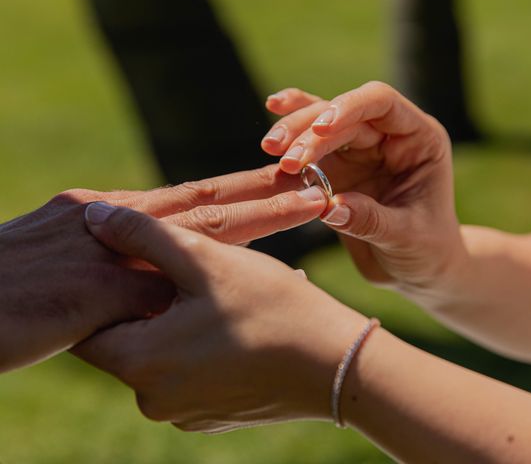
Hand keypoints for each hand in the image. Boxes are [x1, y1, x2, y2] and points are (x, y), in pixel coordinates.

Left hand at [74, 205, 366, 432]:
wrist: (337, 364)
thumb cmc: (272, 308)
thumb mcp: (206, 259)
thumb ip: (144, 234)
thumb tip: (94, 216)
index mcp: (140, 363)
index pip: (91, 321)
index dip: (109, 285)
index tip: (137, 261)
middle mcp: (153, 399)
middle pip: (129, 336)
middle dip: (150, 300)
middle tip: (188, 272)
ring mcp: (184, 413)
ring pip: (163, 353)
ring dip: (179, 321)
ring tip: (220, 295)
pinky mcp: (212, 416)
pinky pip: (190, 372)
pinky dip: (202, 346)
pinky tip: (237, 323)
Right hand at [262, 83, 465, 295]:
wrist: (419, 269)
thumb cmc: (427, 251)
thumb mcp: (406, 238)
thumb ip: (370, 220)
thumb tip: (329, 206)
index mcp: (419, 140)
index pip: (382, 104)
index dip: (349, 106)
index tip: (321, 128)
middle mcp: (389, 137)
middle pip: (344, 115)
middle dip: (312, 131)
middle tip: (285, 159)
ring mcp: (362, 150)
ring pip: (322, 125)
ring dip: (295, 132)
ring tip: (269, 148)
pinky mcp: (338, 168)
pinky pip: (312, 145)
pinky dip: (293, 132)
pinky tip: (273, 110)